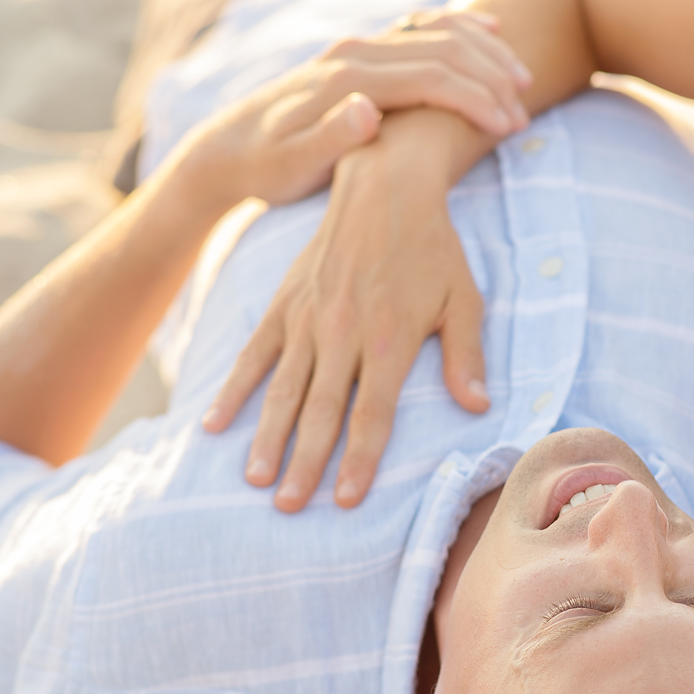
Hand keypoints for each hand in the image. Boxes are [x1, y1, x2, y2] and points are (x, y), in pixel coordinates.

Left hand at [182, 9, 531, 204]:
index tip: (509, 126)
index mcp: (346, 79)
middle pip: (443, 47)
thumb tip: (368, 110)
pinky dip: (459, 27)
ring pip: (436, 32)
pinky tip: (489, 36)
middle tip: (525, 108)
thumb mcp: (291, 166)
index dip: (477, 99)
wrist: (225, 150)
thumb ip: (329, 139)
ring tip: (521, 81)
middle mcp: (353, 52)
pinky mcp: (358, 53)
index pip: (431, 76)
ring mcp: (356, 47)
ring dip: (484, 52)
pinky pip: (420, 28)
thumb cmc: (264, 170)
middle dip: (492, 75)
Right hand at [201, 113, 490, 510]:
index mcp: (390, 339)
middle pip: (321, 412)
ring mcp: (307, 319)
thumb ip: (467, 355)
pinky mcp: (283, 304)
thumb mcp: (464, 299)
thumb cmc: (433, 248)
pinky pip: (254, 355)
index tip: (347, 500)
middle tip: (289, 508)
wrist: (384, 185)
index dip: (360, 460)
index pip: (373, 414)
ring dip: (267, 438)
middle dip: (305, 464)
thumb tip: (478, 407)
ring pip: (282, 390)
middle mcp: (343, 334)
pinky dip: (234, 391)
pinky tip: (214, 425)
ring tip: (255, 481)